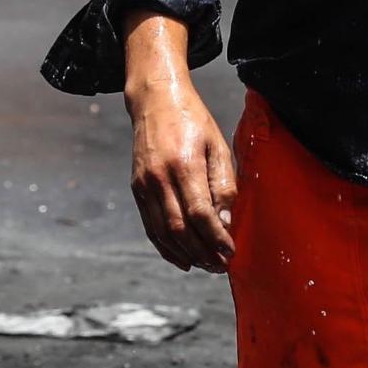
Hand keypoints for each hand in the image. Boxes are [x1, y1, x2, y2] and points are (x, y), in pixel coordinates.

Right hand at [123, 13, 235, 272]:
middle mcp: (160, 178)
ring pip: (163, 233)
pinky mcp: (137, 189)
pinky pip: (150, 227)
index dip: (216, 238)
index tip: (231, 253)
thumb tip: (225, 222)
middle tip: (221, 266)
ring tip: (206, 265)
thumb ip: (223, 184)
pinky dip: (166, 248)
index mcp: (184, 164)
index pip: (200, 213)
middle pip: (180, 229)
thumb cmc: (194, 121)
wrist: (155, 102)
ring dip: (186, 255)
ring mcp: (145, 185)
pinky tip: (183, 259)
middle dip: (203, 253)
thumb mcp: (218, 145)